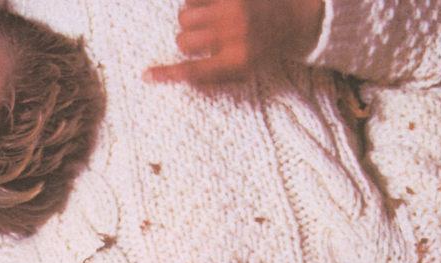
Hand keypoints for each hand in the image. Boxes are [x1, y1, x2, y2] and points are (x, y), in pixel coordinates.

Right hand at [145, 0, 324, 86]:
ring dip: (191, 18)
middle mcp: (232, 35)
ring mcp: (230, 9)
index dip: (168, 74)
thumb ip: (216, 75)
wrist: (294, 17)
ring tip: (209, 19)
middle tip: (202, 38)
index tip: (147, 75)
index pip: (194, 71)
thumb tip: (183, 77)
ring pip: (184, 16)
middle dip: (187, 40)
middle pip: (183, 41)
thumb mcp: (247, 70)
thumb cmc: (264, 47)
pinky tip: (211, 6)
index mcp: (237, 61)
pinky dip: (196, 2)